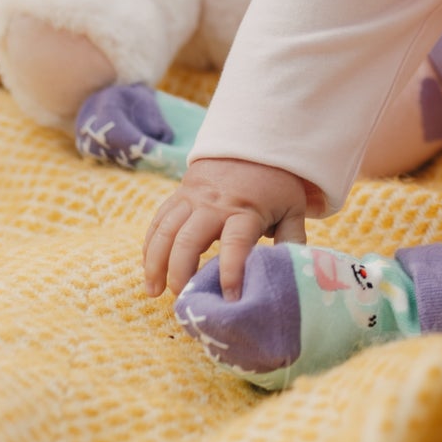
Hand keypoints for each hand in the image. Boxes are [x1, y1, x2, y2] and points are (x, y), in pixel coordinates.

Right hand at [143, 157, 312, 299]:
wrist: (253, 142)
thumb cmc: (276, 184)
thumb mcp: (292, 208)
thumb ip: (291, 241)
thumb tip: (292, 275)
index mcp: (246, 210)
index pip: (236, 243)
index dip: (232, 272)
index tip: (230, 299)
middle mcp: (214, 204)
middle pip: (189, 239)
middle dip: (181, 272)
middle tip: (183, 298)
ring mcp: (192, 198)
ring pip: (166, 231)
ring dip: (155, 263)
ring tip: (154, 292)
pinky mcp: (179, 195)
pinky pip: (158, 221)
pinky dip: (150, 246)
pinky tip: (149, 270)